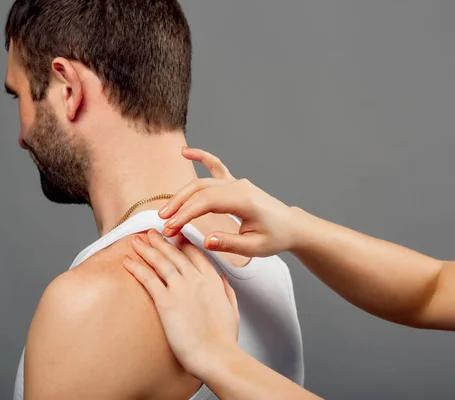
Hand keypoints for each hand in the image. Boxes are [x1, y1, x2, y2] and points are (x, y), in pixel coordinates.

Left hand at [123, 229, 239, 377]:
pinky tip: (127, 261)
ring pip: (160, 262)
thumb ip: (226, 291)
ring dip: (146, 248)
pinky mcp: (166, 302)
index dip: (183, 244)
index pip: (195, 254)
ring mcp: (180, 289)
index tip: (175, 237)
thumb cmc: (224, 340)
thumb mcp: (232, 310)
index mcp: (212, 280)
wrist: (217, 356)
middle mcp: (196, 279)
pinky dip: (136, 268)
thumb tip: (221, 280)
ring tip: (135, 240)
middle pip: (175, 254)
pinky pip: (148, 279)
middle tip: (151, 233)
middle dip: (161, 241)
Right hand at [159, 146, 300, 256]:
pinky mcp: (234, 183)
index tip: (171, 227)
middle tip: (163, 222)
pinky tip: (185, 152)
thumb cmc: (275, 237)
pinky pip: (215, 166)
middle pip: (200, 191)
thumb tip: (206, 240)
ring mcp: (236, 182)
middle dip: (179, 206)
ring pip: (202, 182)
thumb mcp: (254, 247)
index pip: (206, 203)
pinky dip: (201, 157)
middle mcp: (238, 186)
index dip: (185, 214)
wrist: (291, 226)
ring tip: (166, 211)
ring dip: (182, 195)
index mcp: (244, 200)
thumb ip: (229, 243)